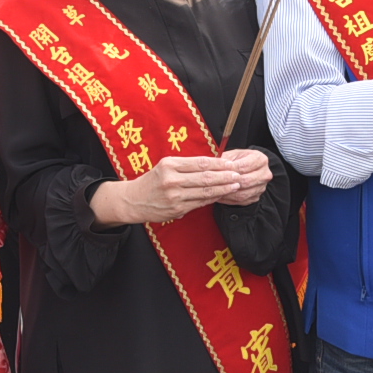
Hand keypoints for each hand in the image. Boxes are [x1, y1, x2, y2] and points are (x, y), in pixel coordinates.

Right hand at [95, 155, 251, 224]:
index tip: (231, 164)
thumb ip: (186, 165)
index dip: (218, 164)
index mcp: (170, 165)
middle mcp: (172, 179)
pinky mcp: (177, 209)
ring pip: (205, 192)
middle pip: (205, 177)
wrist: (134, 200)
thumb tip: (212, 164)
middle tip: (239, 175)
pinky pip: (199, 203)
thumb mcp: (165, 166)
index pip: (200, 163)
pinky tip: (222, 195)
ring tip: (236, 185)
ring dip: (223, 189)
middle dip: (225, 177)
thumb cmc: (153, 181)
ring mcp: (174, 196)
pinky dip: (212, 198)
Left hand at [215, 147, 272, 206]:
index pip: (245, 166)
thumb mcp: (233, 154)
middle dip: (230, 182)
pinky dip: (229, 200)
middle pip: (246, 181)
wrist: (247, 167)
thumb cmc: (239, 159)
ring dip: (228, 193)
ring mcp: (262, 187)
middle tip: (217, 182)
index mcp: (261, 160)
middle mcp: (265, 174)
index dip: (231, 169)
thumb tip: (219, 168)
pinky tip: (220, 196)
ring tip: (216, 190)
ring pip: (243, 194)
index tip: (220, 170)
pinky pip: (242, 201)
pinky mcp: (256, 197)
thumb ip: (226, 160)